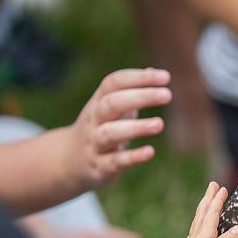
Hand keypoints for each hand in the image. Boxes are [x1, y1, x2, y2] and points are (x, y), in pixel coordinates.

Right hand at [65, 68, 171, 190]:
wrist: (69, 163)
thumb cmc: (101, 130)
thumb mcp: (111, 109)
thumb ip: (131, 92)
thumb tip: (154, 70)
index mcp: (98, 102)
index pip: (114, 83)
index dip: (138, 78)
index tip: (165, 77)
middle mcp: (94, 120)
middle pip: (111, 104)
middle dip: (140, 97)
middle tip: (167, 95)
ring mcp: (95, 144)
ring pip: (110, 133)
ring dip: (136, 128)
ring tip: (159, 124)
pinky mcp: (100, 167)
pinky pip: (115, 161)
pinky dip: (132, 157)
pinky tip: (150, 152)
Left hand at [161, 181, 237, 237]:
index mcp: (202, 236)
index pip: (211, 214)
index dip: (217, 201)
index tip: (223, 188)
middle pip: (203, 213)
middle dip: (209, 199)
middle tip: (213, 185)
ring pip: (199, 221)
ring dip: (205, 209)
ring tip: (208, 201)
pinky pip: (198, 233)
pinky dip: (202, 224)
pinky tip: (201, 229)